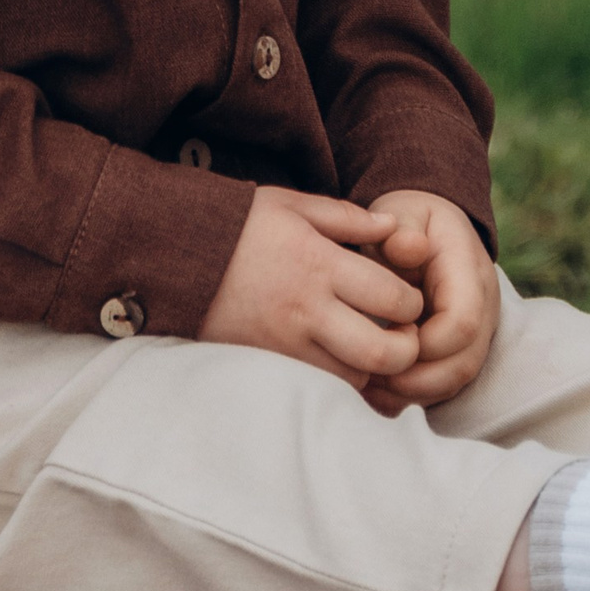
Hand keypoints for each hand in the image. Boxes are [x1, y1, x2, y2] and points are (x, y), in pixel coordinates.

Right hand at [198, 188, 426, 387]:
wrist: (176, 256)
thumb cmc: (239, 225)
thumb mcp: (292, 206)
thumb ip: (347, 217)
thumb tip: (394, 227)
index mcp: (319, 263)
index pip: (392, 298)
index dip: (413, 304)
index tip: (406, 298)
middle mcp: (306, 308)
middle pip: (380, 352)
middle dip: (405, 350)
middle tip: (402, 335)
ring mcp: (285, 342)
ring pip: (352, 378)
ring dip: (370, 367)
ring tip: (368, 345)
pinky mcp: (267, 362)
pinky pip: (318, 385)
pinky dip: (337, 377)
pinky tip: (336, 356)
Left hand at [358, 190, 498, 414]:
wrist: (428, 228)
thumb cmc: (411, 221)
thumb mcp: (404, 211)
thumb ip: (403, 228)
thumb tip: (408, 247)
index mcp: (470, 273)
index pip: (462, 324)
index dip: (424, 342)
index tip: (387, 334)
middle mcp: (482, 308)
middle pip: (464, 363)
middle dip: (417, 378)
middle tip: (372, 375)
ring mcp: (476, 333)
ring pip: (455, 381)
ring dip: (413, 392)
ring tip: (370, 386)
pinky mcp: (459, 350)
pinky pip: (443, 385)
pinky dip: (411, 395)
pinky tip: (377, 391)